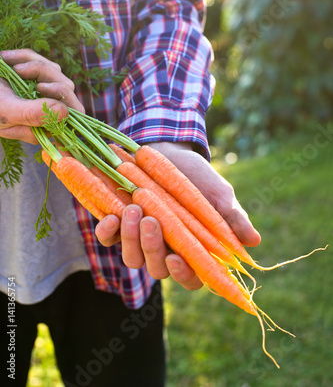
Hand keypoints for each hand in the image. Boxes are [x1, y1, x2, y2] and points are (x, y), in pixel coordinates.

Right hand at [0, 49, 84, 143]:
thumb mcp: (6, 111)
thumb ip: (33, 115)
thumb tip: (65, 112)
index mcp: (41, 126)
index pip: (73, 118)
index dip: (68, 104)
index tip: (42, 89)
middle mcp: (46, 109)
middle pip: (68, 92)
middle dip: (49, 80)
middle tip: (25, 77)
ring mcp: (44, 90)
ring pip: (57, 73)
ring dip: (34, 66)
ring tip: (11, 69)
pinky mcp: (38, 73)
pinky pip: (43, 60)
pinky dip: (25, 57)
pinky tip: (6, 59)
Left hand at [95, 141, 260, 290]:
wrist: (167, 150)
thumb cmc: (196, 175)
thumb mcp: (217, 193)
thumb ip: (231, 217)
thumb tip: (254, 241)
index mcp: (191, 247)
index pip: (190, 277)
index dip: (183, 275)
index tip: (176, 259)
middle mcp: (165, 249)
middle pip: (157, 269)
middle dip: (152, 249)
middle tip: (152, 221)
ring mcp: (139, 238)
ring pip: (132, 258)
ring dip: (132, 239)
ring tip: (135, 208)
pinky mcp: (119, 223)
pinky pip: (108, 238)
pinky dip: (108, 231)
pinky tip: (112, 215)